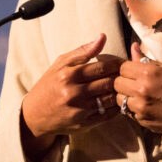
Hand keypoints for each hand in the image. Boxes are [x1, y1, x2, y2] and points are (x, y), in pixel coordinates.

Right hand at [20, 34, 123, 159]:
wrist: (34, 114)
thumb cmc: (50, 84)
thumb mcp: (61, 63)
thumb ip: (83, 51)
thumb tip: (102, 37)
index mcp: (69, 75)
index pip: (103, 67)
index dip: (117, 64)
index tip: (122, 63)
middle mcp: (74, 93)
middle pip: (109, 83)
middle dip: (121, 78)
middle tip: (127, 75)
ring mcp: (79, 110)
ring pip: (110, 99)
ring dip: (120, 92)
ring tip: (123, 87)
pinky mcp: (83, 124)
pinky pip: (107, 115)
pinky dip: (115, 107)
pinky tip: (116, 100)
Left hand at [114, 43, 161, 134]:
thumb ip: (146, 59)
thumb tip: (132, 46)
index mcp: (148, 73)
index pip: (122, 68)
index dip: (128, 70)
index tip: (134, 73)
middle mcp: (142, 90)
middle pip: (117, 84)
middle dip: (124, 83)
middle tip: (134, 84)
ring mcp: (141, 107)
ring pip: (120, 99)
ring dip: (126, 97)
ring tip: (139, 96)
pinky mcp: (143, 121)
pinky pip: (128, 113)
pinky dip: (134, 109)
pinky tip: (146, 106)